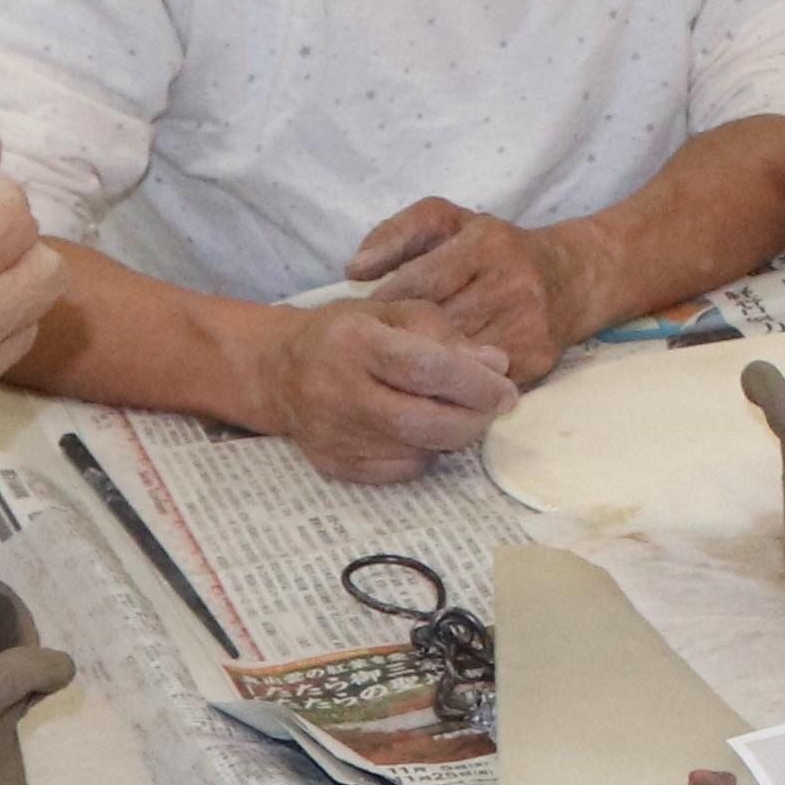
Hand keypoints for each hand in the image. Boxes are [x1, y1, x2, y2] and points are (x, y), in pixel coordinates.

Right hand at [251, 300, 518, 483]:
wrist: (279, 371)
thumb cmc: (348, 333)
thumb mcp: (394, 312)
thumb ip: (446, 335)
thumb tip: (496, 365)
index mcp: (355, 343)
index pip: (426, 369)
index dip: (475, 384)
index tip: (505, 390)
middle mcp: (339, 392)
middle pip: (424, 422)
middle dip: (473, 419)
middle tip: (493, 407)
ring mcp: (334, 435)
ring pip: (417, 452)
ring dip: (452, 436)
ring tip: (457, 413)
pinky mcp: (334, 466)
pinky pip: (400, 471)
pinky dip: (424, 455)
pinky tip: (421, 432)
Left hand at [351, 196, 577, 369]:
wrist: (573, 278)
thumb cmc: (495, 250)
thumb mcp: (447, 222)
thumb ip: (396, 233)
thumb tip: (354, 269)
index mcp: (486, 245)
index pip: (422, 280)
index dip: (386, 302)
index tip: (364, 316)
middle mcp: (512, 284)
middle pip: (438, 324)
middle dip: (399, 337)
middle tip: (371, 349)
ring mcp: (528, 325)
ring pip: (457, 358)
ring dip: (422, 366)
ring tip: (394, 367)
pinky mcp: (538, 359)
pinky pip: (480, 380)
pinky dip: (451, 385)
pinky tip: (430, 383)